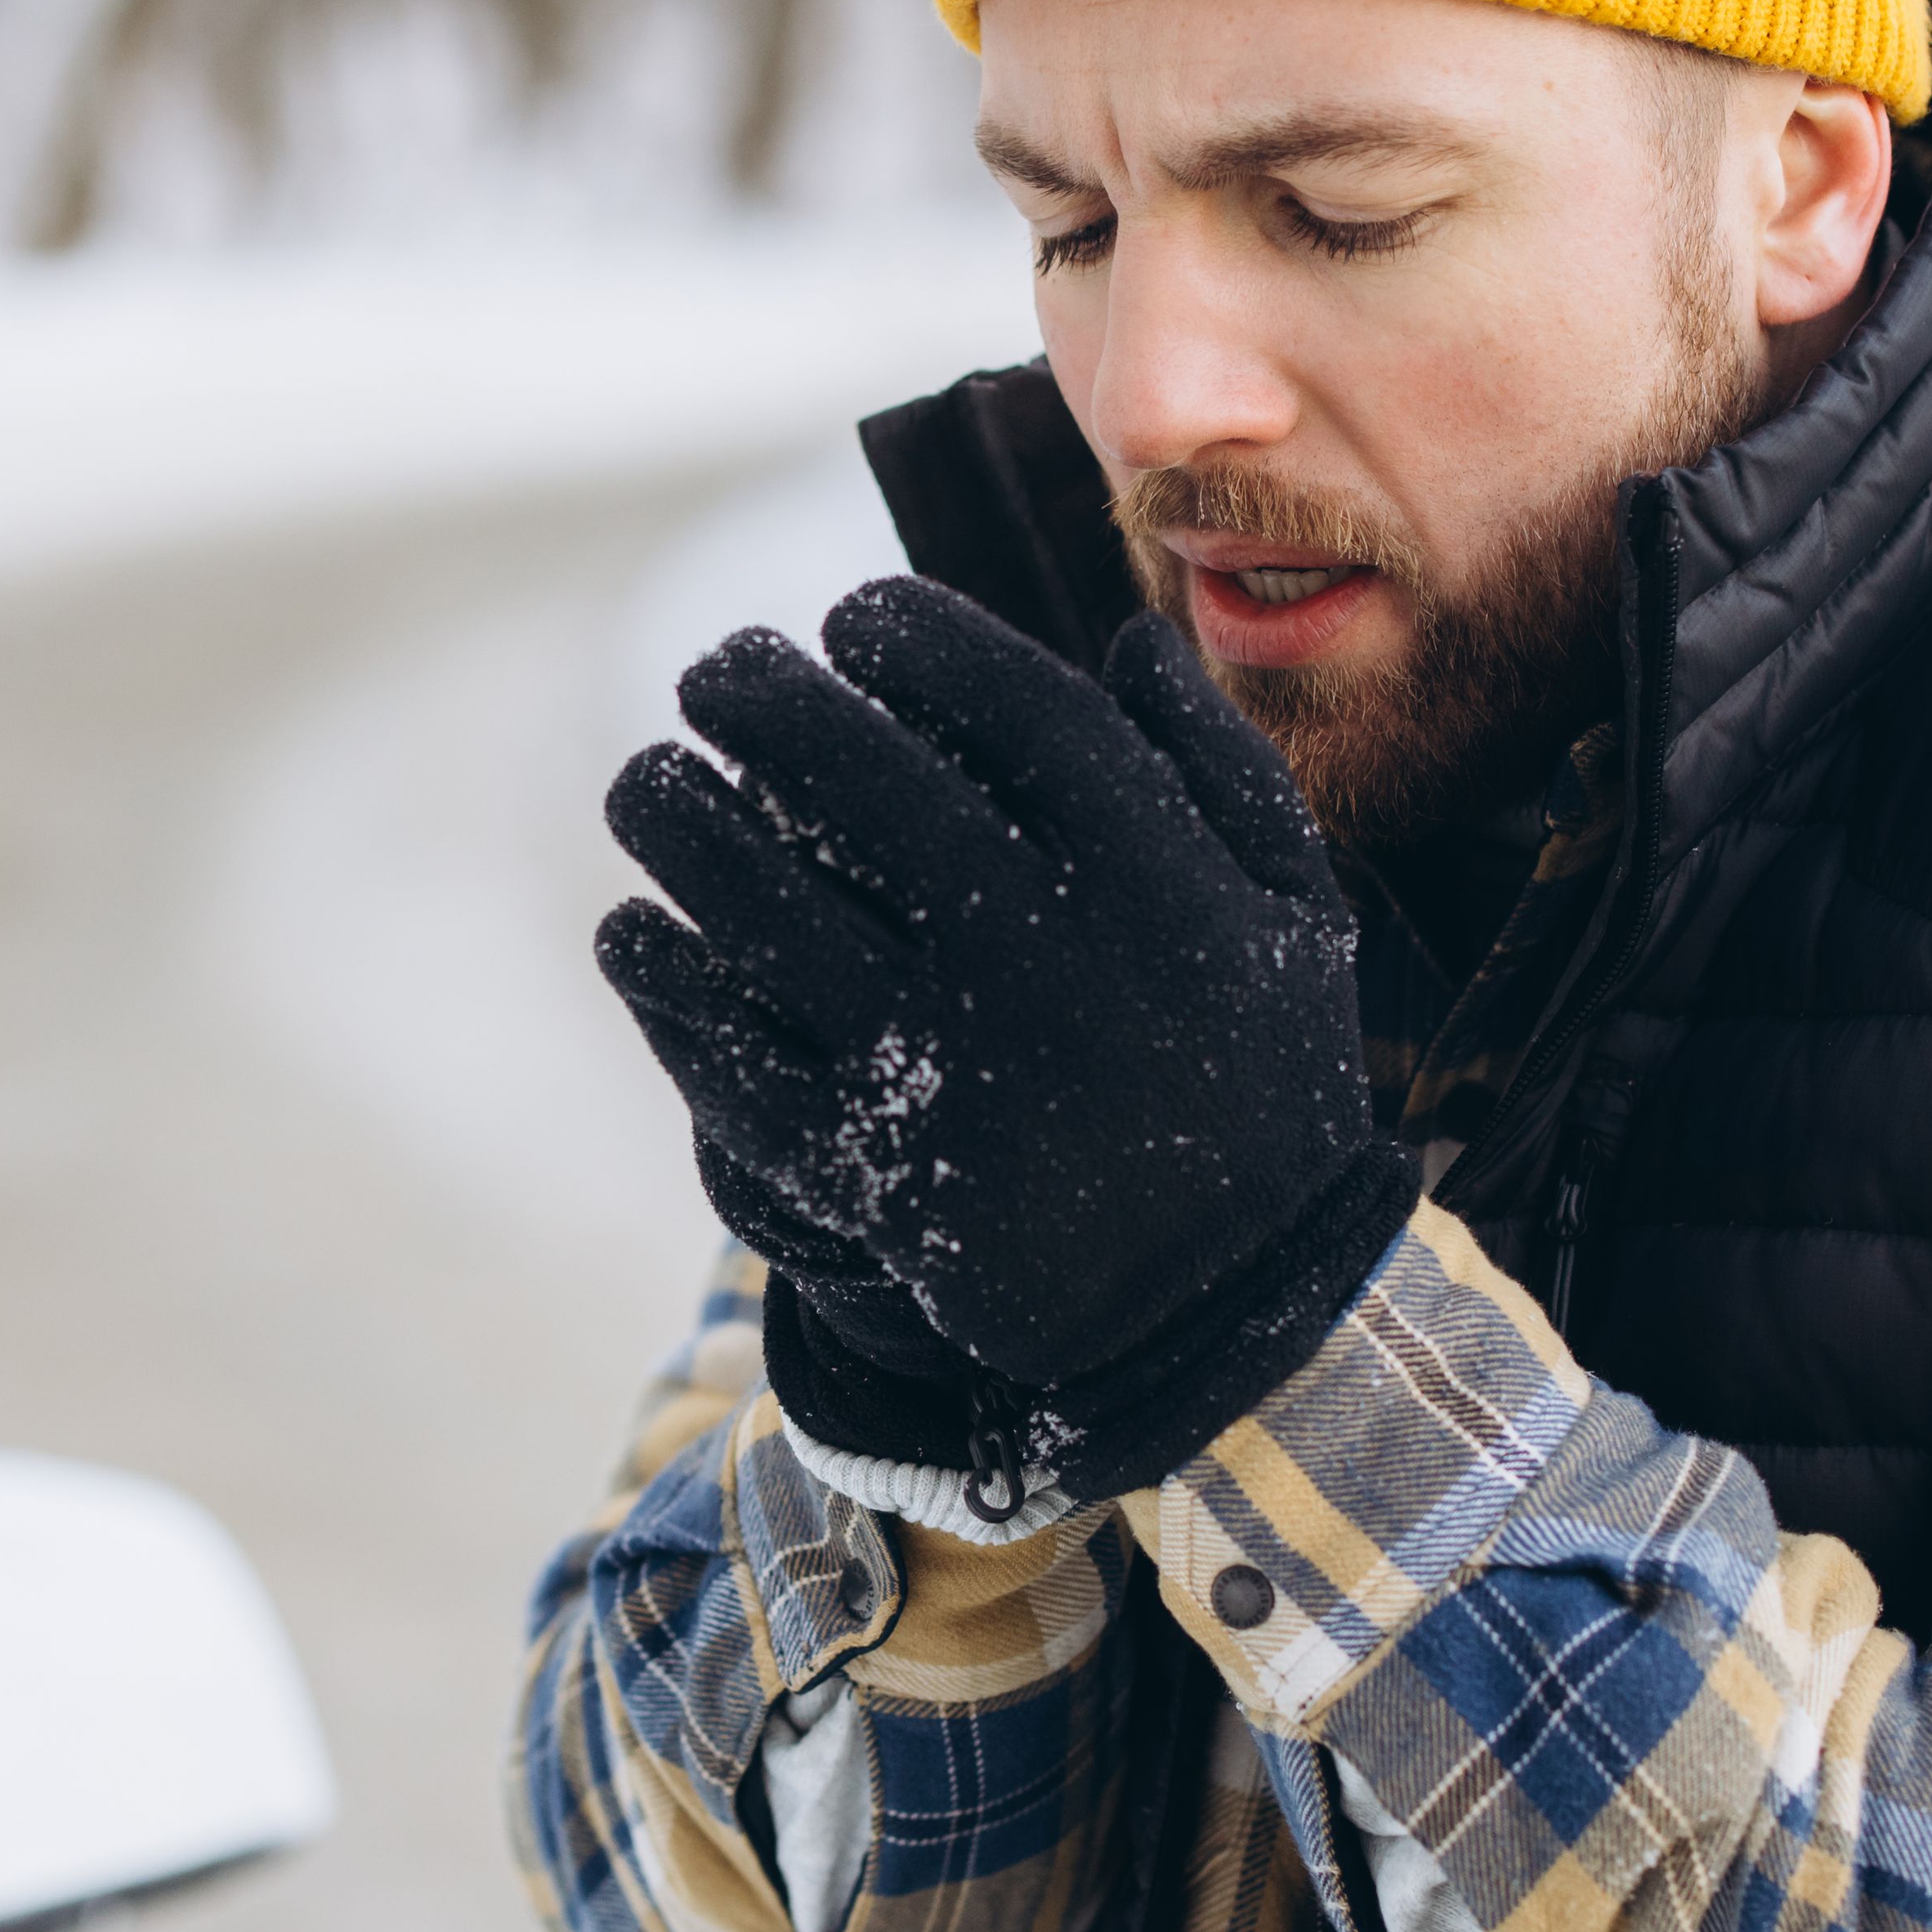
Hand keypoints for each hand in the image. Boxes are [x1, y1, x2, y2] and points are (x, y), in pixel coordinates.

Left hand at [594, 579, 1417, 1506]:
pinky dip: (665, 984)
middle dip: (762, 697)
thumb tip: (1125, 631)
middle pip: (859, 776)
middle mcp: (1043, 958)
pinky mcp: (881, 1170)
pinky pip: (735, 1053)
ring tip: (648, 781)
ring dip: (681, 823)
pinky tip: (634, 931)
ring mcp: (950, 1067)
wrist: (1237, 1313)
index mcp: (1154, 878)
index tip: (853, 618)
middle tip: (714, 671)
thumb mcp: (1297, 915)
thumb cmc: (1263, 1087)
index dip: (912, 635)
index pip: (1006, 701)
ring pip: (766, 905)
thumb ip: (1219, 766)